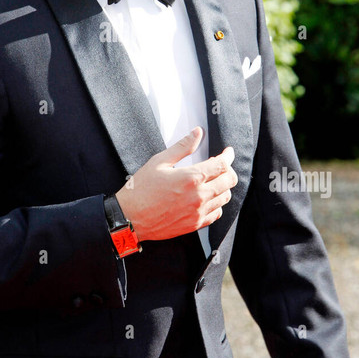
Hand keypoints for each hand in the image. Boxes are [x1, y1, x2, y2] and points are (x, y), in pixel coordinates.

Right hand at [115, 127, 236, 241]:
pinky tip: (208, 198)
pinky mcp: (194, 225)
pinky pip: (216, 214)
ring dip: (224, 186)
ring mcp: (198, 212)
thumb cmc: (140, 190)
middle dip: (229, 169)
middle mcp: (199, 196)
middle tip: (222, 165)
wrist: (129, 218)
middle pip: (229, 181)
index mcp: (191, 178)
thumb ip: (182, 147)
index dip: (228, 156)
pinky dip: (217, 204)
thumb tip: (197, 133)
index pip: (222, 164)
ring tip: (214, 180)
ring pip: (225, 197)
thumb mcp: (159, 161)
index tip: (227, 152)